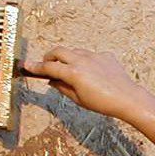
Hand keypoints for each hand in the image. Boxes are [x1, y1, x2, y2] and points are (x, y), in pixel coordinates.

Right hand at [23, 47, 154, 122]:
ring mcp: (95, 56)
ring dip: (68, 58)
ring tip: (71, 71)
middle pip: (58, 51)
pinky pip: (91, 56)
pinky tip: (93, 74)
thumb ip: (63, 88)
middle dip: (50, 57)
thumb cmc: (103, 103)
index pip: (49, 68)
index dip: (36, 67)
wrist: (127, 98)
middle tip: (47, 65)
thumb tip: (52, 81)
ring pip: (75, 52)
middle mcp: (82, 60)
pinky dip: (87, 62)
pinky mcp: (106, 56)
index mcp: (73, 73)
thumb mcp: (79, 99)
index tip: (27, 66)